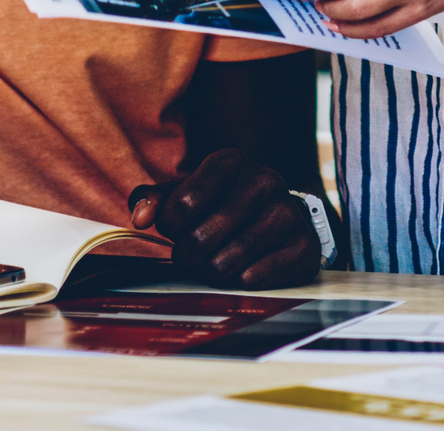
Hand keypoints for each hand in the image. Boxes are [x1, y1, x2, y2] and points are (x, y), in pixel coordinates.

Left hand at [128, 148, 320, 288]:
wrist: (279, 214)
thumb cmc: (221, 204)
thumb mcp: (186, 192)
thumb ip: (154, 199)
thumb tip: (139, 217)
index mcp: (231, 162)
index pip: (183, 203)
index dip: (169, 225)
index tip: (174, 228)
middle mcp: (265, 181)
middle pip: (200, 238)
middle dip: (186, 255)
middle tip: (190, 254)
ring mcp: (288, 213)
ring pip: (224, 264)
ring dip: (210, 271)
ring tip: (215, 260)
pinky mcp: (305, 246)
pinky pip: (253, 279)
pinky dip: (239, 281)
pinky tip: (244, 267)